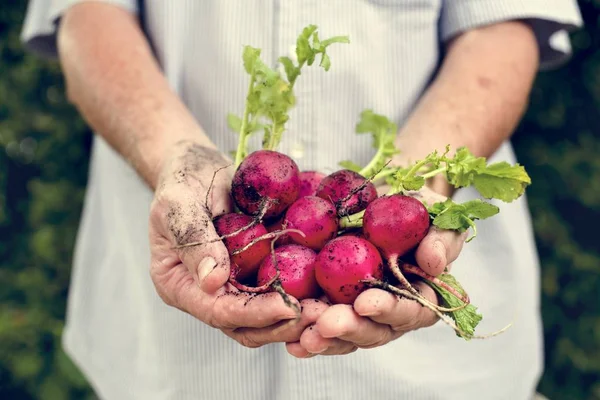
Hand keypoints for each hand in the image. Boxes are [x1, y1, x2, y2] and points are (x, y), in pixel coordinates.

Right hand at [149, 141, 323, 346]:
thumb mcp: (179, 203)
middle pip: (246, 327)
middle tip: (320, 315)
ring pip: (267, 318)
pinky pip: (279, 291)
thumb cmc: (182, 181)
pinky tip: (328, 289)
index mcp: (180, 285)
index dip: (255, 313)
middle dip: (283, 324)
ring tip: (330, 308)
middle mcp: (207, 295)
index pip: (218, 311)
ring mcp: (233, 287)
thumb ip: (194, 239)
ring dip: (299, 316)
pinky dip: (303, 294)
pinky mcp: (254, 274)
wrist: (199, 168)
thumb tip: (214, 281)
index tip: (288, 307)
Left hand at [286, 185, 467, 356]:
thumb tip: (434, 263)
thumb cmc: (417, 209)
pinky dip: (305, 333)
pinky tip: (290, 341)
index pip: (410, 312)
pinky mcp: (333, 304)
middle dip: (349, 329)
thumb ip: (442, 240)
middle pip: (373, 331)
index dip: (389, 310)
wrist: (385, 199)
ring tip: (304, 335)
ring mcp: (359, 312)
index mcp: (420, 297)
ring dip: (324, 338)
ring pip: (344, 335)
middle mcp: (390, 312)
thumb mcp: (437, 216)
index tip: (365, 302)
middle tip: (326, 323)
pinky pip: (320, 325)